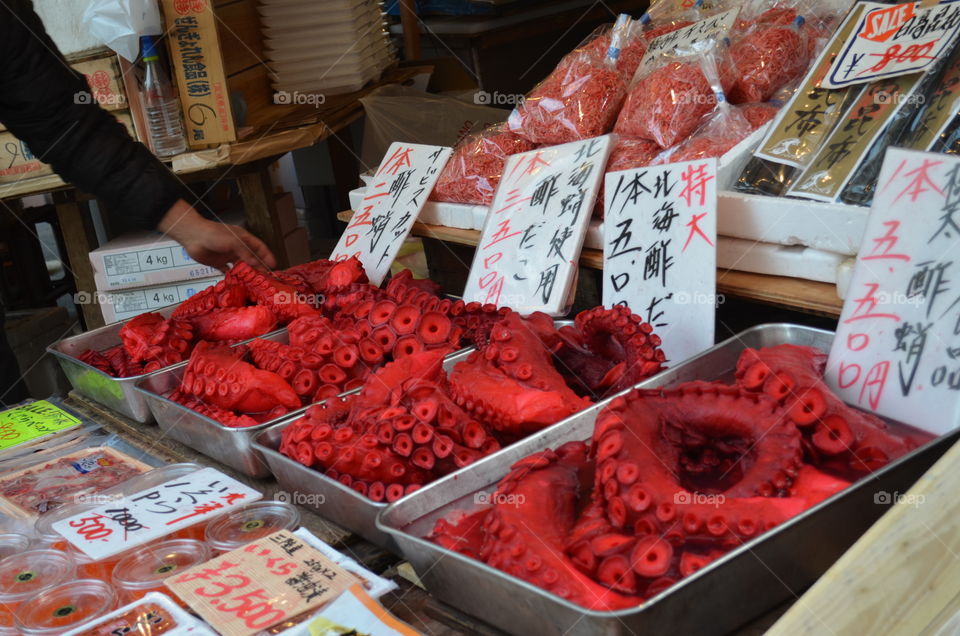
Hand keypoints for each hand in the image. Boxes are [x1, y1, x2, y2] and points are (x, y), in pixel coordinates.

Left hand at [157, 200, 276, 270]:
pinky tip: (237, 283)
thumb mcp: (232, 242)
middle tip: (265, 277)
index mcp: (243, 239)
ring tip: (254, 282)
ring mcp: (227, 255)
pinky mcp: (218, 263)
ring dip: (247, 273)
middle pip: (251, 258)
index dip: (267, 256)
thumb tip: (257, 263)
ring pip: (241, 266)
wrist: (192, 236)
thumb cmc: (213, 234)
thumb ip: (245, 253)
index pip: (259, 247)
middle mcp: (236, 247)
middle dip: (259, 266)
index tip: (273, 265)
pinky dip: (233, 277)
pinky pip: (228, 271)